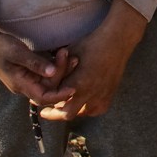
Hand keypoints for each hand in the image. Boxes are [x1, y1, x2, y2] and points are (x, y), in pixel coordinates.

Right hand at [0, 7, 74, 107]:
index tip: (73, 88)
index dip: (59, 95)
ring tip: (68, 53)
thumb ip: (34, 63)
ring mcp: (25, 79)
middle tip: (72, 56)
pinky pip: (44, 73)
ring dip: (60, 69)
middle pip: (48, 88)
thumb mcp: (17, 52)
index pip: (43, 97)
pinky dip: (53, 65)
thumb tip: (52, 72)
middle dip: (62, 74)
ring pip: (47, 81)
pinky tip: (60, 54)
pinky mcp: (27, 71)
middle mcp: (24, 85)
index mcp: (20, 84)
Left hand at [38, 4, 146, 121]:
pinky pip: (96, 110)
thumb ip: (58, 70)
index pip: (57, 101)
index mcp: (77, 83)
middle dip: (56, 114)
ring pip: (82, 114)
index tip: (40, 108)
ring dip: (73, 110)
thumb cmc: (91, 44)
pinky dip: (88, 109)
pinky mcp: (110, 95)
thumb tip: (45, 79)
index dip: (47, 105)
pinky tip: (84, 103)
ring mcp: (101, 96)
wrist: (116, 41)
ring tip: (65, 105)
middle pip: (67, 114)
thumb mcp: (69, 54)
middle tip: (47, 112)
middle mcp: (89, 93)